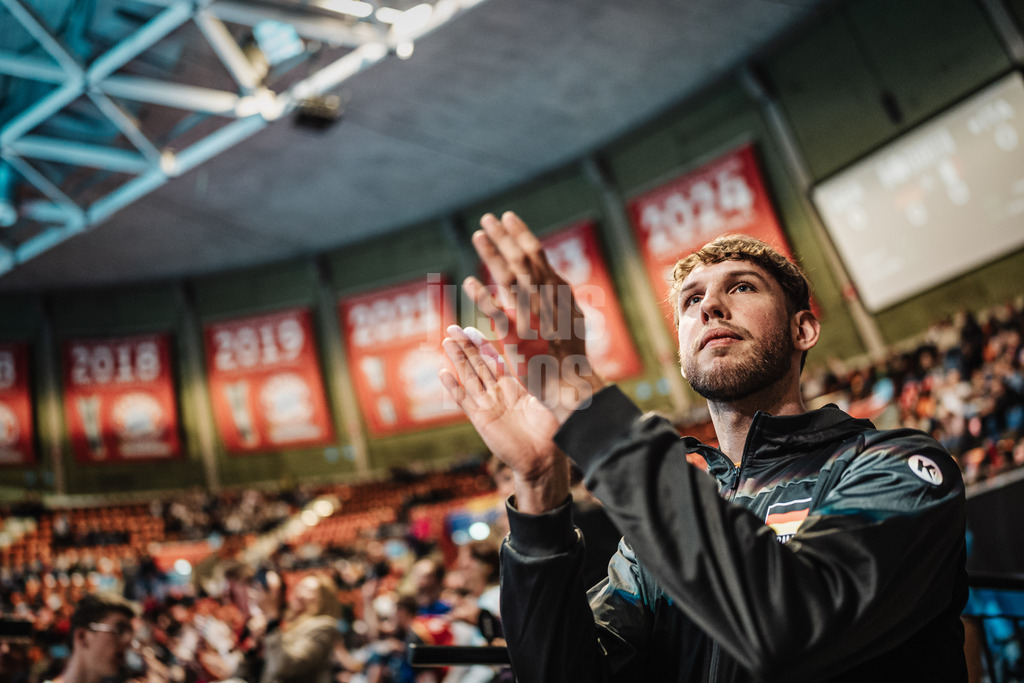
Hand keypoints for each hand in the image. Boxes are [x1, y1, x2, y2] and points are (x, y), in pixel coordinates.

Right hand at [440, 325, 568, 512]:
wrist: (544, 459)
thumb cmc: (550, 433)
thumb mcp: (547, 401)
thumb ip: (542, 382)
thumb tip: (557, 359)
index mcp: (513, 388)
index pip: (495, 361)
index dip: (484, 345)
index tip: (473, 329)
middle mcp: (498, 395)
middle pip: (478, 365)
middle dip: (466, 346)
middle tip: (453, 327)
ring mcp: (488, 406)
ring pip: (470, 377)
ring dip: (458, 360)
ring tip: (446, 341)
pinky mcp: (482, 420)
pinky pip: (465, 401)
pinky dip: (454, 388)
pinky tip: (443, 374)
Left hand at [466, 212, 603, 419]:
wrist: (574, 386)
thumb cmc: (572, 356)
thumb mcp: (573, 320)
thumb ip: (562, 298)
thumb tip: (555, 278)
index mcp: (558, 294)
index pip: (538, 256)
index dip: (521, 235)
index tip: (508, 218)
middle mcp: (547, 302)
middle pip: (523, 261)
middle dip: (505, 237)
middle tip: (488, 217)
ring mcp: (534, 319)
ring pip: (511, 279)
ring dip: (493, 255)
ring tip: (478, 234)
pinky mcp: (520, 340)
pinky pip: (499, 314)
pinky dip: (483, 297)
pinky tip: (469, 282)